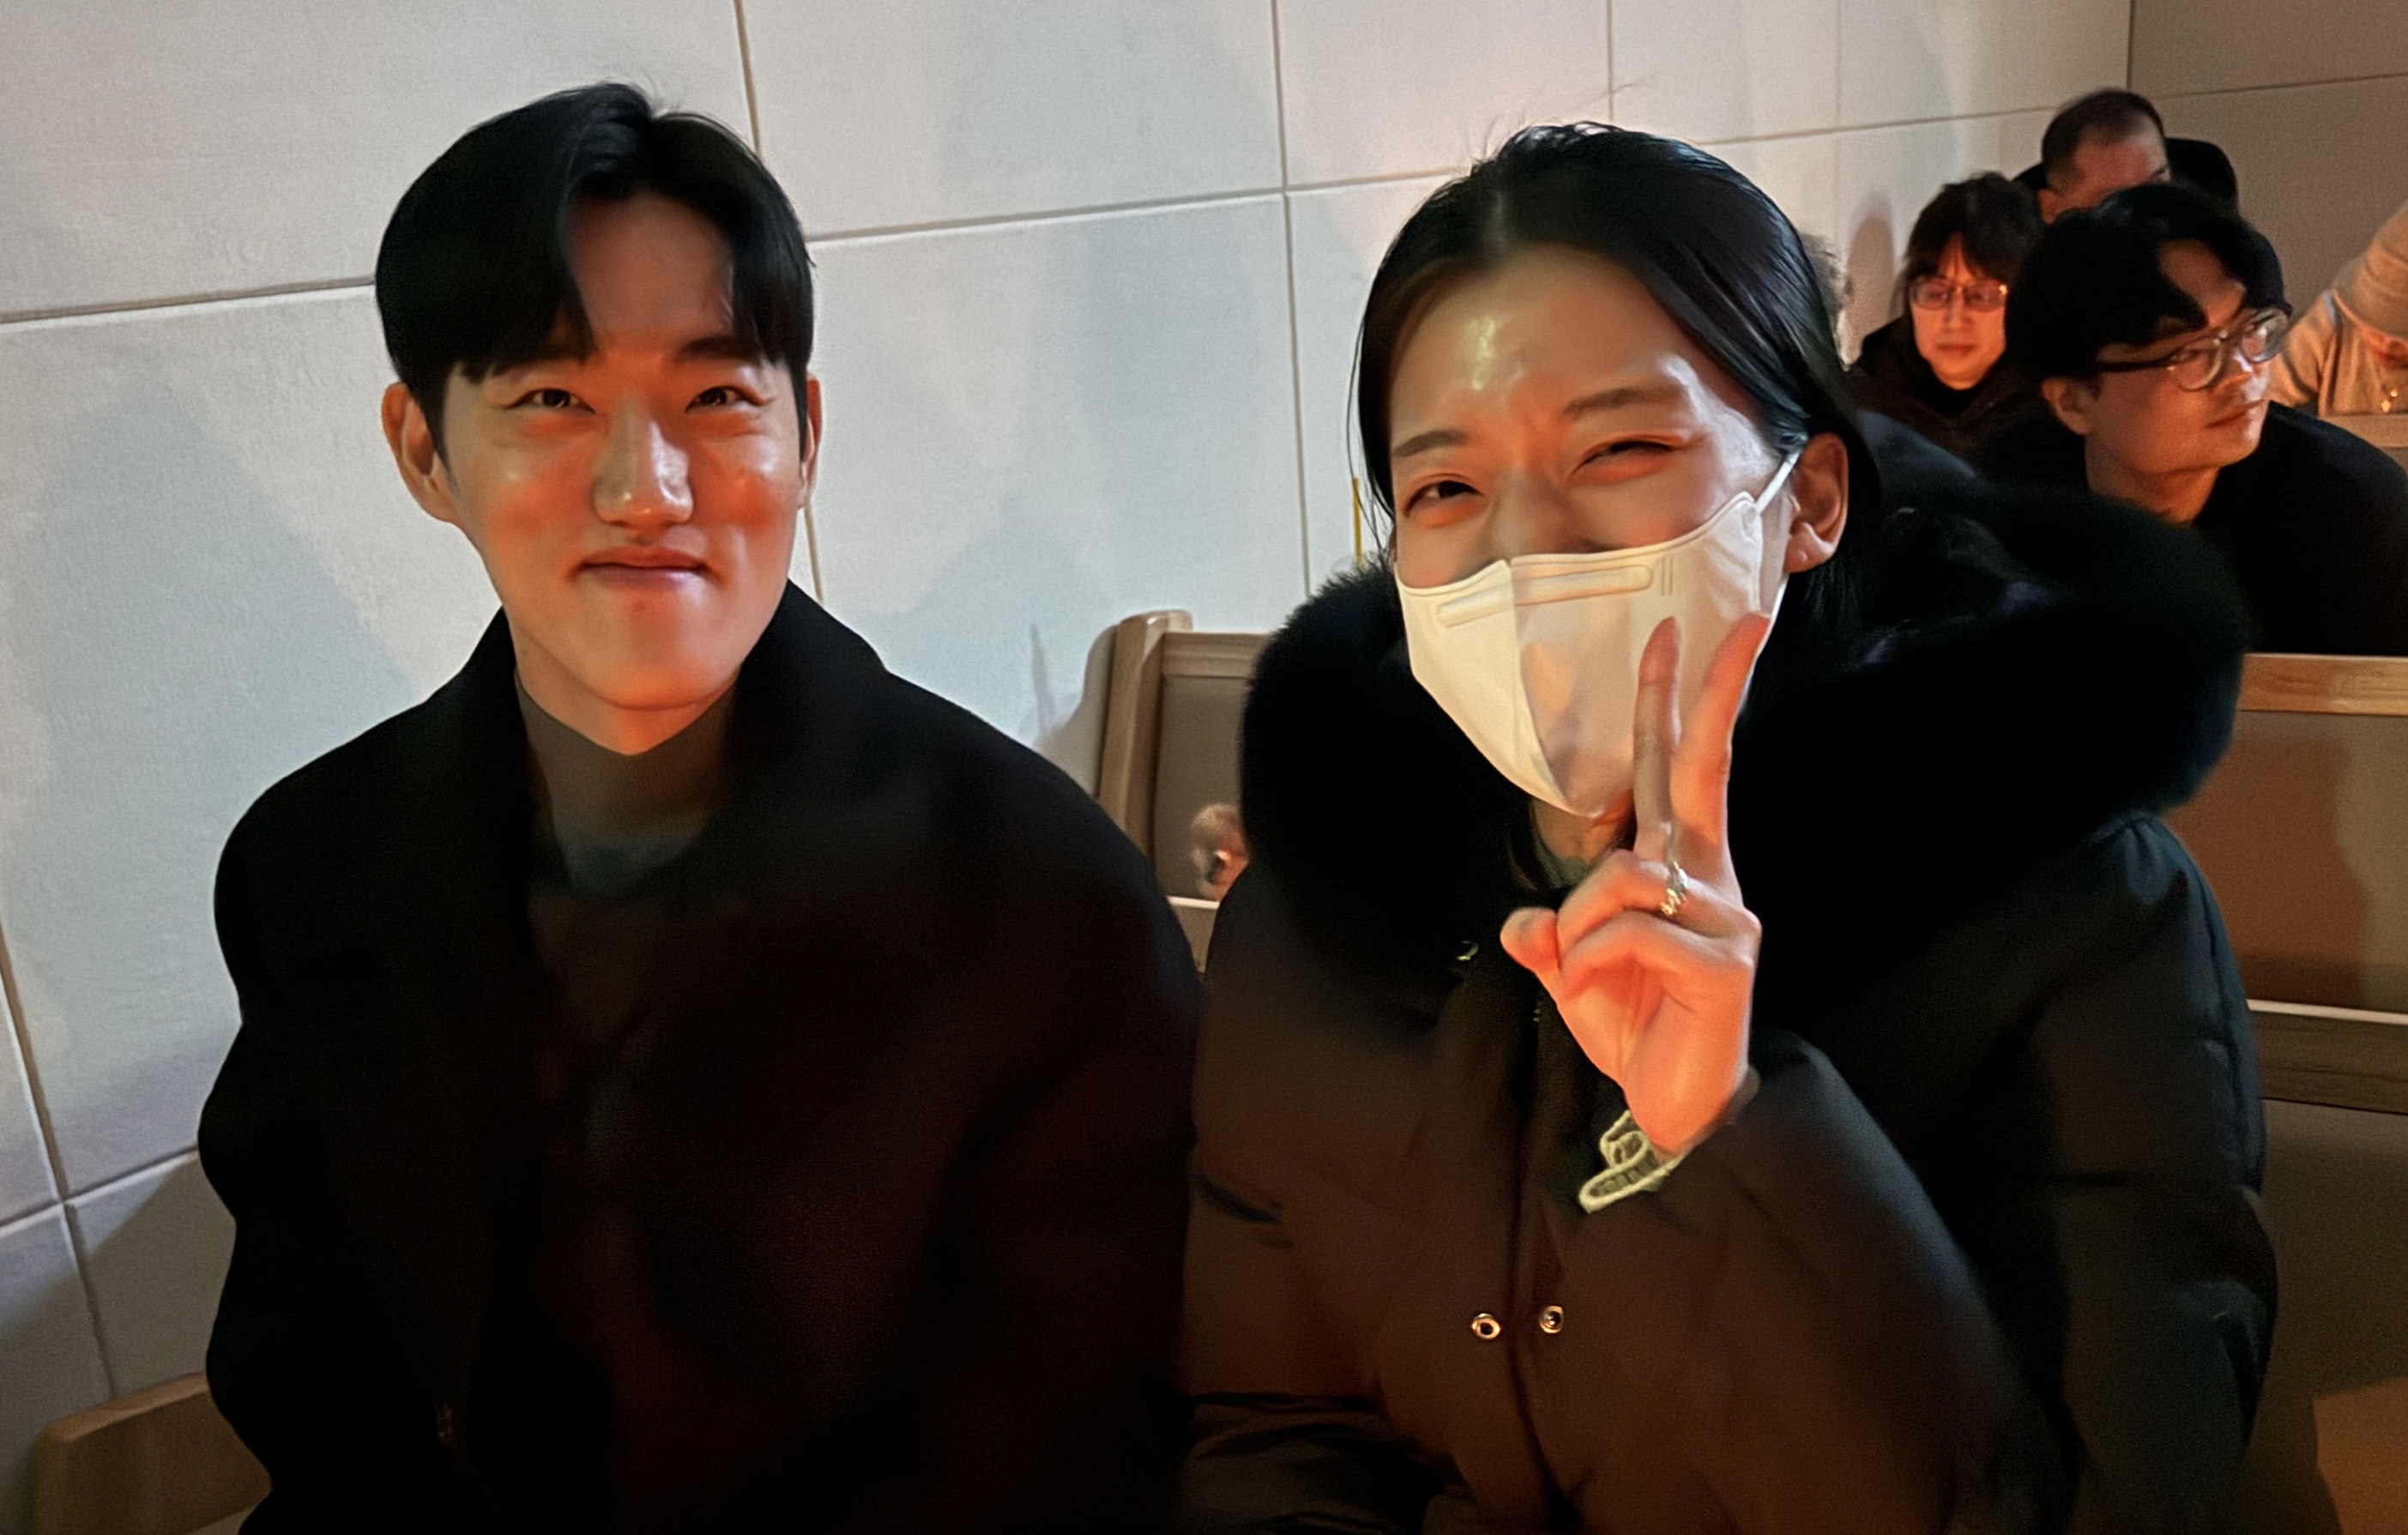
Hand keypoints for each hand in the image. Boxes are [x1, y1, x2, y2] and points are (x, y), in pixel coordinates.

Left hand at [1499, 614, 1768, 1153]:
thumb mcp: (1574, 979)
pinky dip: (1592, 962)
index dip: (1673, 705)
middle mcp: (1708, 880)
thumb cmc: (1638, 1034)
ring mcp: (1723, 917)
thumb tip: (1526, 926)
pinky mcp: (1721, 961)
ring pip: (1622, 875)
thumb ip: (1551, 942)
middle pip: (1704, 770)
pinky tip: (1602, 993)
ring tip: (1582, 975)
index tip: (1674, 634)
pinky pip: (1629, 932)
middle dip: (1709, 694)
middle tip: (1740, 624)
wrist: (1678, 1115)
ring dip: (1578, 926)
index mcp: (1675, 871)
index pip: (1673, 772)